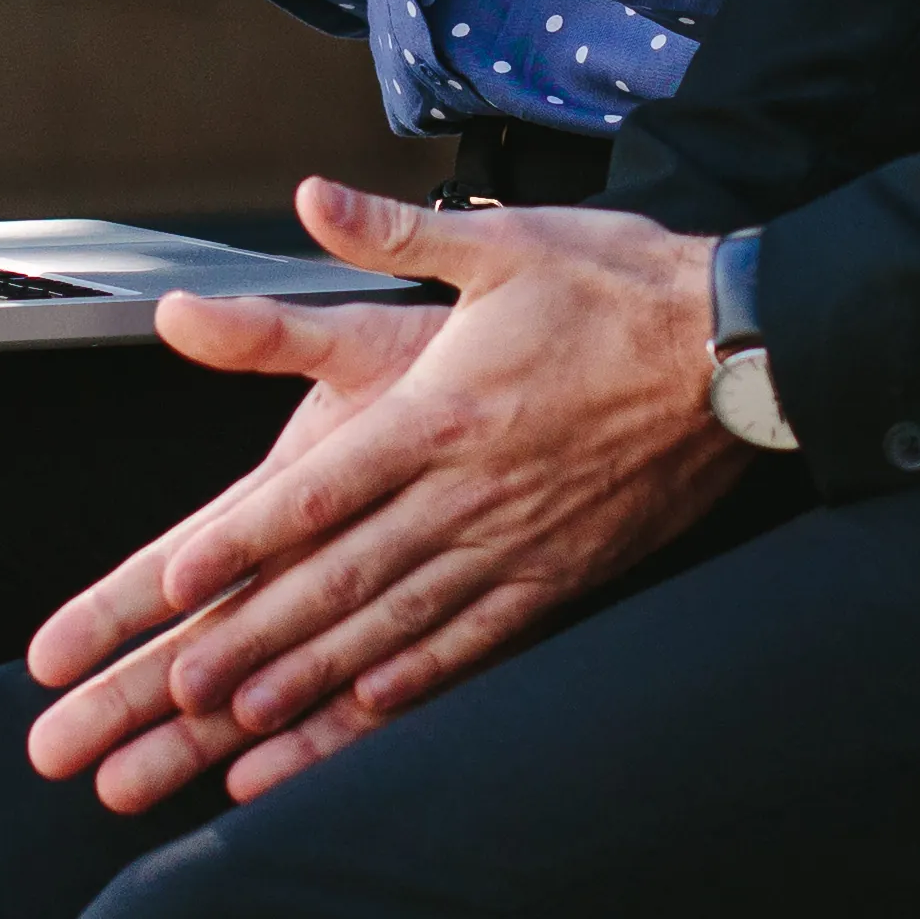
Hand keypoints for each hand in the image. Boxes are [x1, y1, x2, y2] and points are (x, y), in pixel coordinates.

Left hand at [20, 185, 732, 808]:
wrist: (743, 347)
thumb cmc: (622, 287)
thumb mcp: (504, 243)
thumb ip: (394, 231)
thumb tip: (312, 198)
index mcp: (442, 410)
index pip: (321, 490)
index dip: (244, 541)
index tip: (176, 582)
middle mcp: (472, 489)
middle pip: (344, 576)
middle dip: (257, 635)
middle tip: (182, 687)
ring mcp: (519, 541)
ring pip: (400, 623)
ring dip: (318, 676)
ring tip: (247, 721)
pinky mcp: (565, 572)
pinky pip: (480, 640)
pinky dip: (419, 681)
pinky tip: (367, 710)